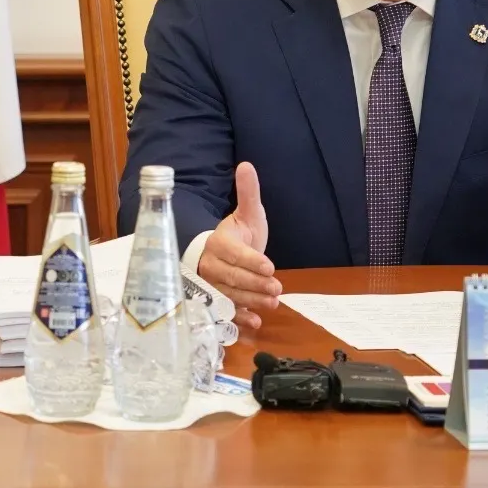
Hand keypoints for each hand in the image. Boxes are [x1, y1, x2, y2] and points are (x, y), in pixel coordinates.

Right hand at [197, 161, 281, 329]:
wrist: (219, 253)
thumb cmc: (237, 234)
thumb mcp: (247, 214)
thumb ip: (248, 193)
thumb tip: (246, 165)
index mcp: (218, 242)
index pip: (233, 253)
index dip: (250, 260)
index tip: (269, 266)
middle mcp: (211, 265)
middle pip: (232, 277)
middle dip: (255, 284)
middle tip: (276, 289)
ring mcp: (212, 285)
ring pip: (230, 295)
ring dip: (252, 301)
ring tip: (272, 303)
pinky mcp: (216, 301)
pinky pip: (225, 312)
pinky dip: (240, 319)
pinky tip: (255, 322)